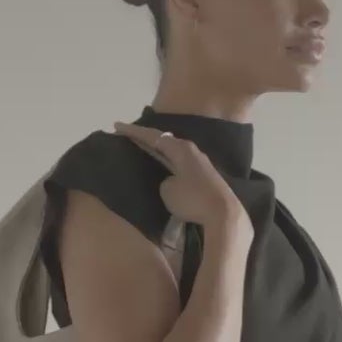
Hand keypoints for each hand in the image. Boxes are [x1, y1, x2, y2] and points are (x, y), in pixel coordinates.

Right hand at [112, 121, 249, 244]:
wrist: (224, 214)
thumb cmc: (193, 199)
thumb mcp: (168, 190)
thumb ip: (164, 181)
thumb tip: (171, 182)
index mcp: (180, 148)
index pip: (152, 136)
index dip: (134, 132)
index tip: (117, 127)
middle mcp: (192, 150)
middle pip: (164, 141)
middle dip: (146, 139)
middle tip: (129, 136)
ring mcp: (201, 163)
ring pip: (174, 151)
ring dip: (159, 150)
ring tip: (145, 149)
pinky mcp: (206, 176)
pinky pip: (181, 163)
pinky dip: (170, 161)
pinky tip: (166, 165)